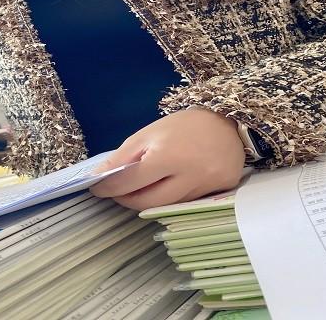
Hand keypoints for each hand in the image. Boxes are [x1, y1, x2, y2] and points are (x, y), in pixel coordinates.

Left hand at [90, 107, 244, 209]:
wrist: (227, 121)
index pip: (130, 182)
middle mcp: (189, 175)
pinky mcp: (220, 192)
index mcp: (167, 156)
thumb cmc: (183, 126)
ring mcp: (207, 186)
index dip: (109, 188)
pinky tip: (169, 185)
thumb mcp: (148, 134)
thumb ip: (122, 158)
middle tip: (117, 192)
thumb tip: (98, 177)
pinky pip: (187, 203)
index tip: (97, 188)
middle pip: (147, 203)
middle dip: (126, 199)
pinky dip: (171, 198)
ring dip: (149, 199)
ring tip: (142, 186)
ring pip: (167, 206)